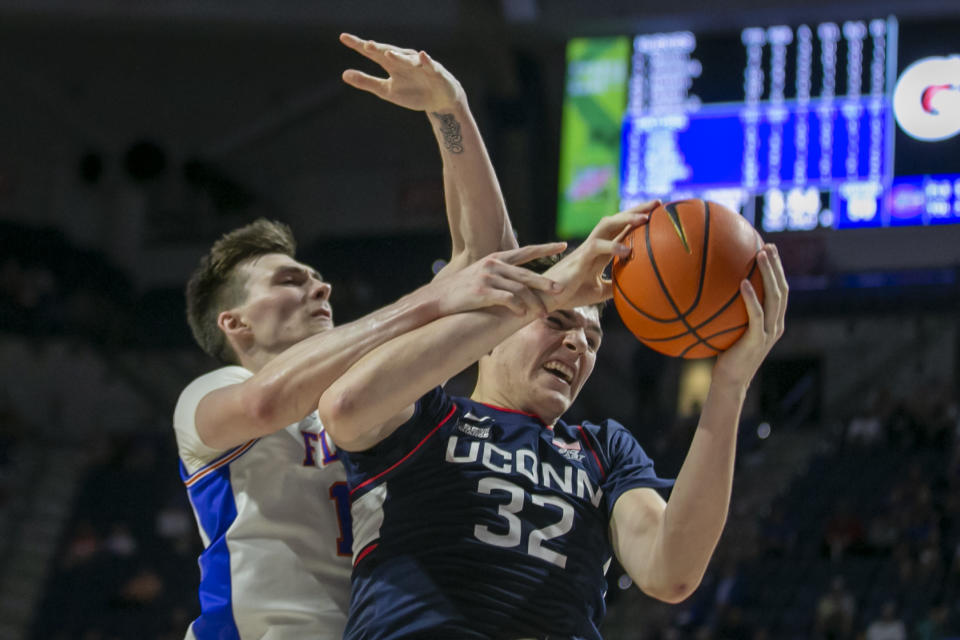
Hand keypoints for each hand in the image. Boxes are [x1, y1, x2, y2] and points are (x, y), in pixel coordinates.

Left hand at [340, 33, 463, 112]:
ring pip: (407, 59)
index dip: (358, 45)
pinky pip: (430, 65)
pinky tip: (422, 56)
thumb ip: (366, 82)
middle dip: (378, 49)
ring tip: (387, 53)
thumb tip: (343, 74)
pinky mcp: (435, 72)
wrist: (439, 101)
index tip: (343, 37)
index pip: (372, 52)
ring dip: (398, 56)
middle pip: (388, 52)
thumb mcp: (387, 90)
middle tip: (365, 45)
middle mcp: (404, 60)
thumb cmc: (413, 93)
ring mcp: (420, 65)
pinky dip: (426, 61)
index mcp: (391, 64)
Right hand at [432, 242, 566, 316]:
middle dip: (546, 283)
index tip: (563, 245)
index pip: (525, 251)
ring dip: (534, 303)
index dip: (545, 248)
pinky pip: (507, 299)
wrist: (437, 298)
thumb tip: (518, 284)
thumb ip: (500, 276)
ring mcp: (487, 277)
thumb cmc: (460, 290)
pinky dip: (517, 308)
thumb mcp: (480, 275)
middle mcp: (493, 265)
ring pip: (520, 289)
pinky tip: (523, 315)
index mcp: (496, 259)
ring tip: (543, 313)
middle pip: (527, 274)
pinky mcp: (482, 291)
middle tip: (561, 290)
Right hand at [542, 201, 658, 310]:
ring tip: (646, 219)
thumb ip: (615, 286)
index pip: (622, 229)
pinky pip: (596, 247)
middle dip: (637, 209)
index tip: (658, 211)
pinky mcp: (579, 258)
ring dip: (626, 220)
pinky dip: (613, 248)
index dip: (638, 219)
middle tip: (658, 203)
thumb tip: (636, 289)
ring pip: (606, 225)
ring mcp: (586, 249)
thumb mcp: (599, 291)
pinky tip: (628, 252)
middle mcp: (594, 244)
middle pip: (617, 220)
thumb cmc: (569, 293)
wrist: (546, 298)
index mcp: (600, 251)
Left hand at [712, 243, 788, 388]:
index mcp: (773, 321)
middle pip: (783, 289)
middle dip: (777, 265)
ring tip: (760, 255)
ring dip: (769, 274)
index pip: (781, 290)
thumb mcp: (730, 330)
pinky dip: (752, 298)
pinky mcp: (758, 341)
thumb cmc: (725, 356)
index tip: (769, 248)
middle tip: (768, 245)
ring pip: (775, 298)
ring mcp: (769, 333)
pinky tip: (743, 283)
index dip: (778, 269)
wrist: (729, 382)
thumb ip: (730, 312)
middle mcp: (776, 325)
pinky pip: (757, 316)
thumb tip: (709, 289)